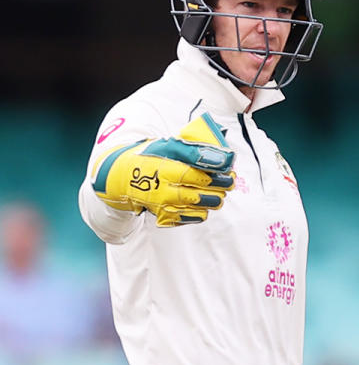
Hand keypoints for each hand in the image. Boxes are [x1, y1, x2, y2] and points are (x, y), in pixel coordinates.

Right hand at [91, 113, 235, 226]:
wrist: (123, 177)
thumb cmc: (152, 157)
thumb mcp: (171, 146)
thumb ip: (196, 150)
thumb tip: (224, 157)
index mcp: (165, 170)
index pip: (197, 175)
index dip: (217, 175)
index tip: (230, 171)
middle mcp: (163, 191)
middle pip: (200, 195)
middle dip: (220, 190)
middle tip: (229, 183)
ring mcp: (163, 206)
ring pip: (197, 209)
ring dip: (213, 202)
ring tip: (219, 194)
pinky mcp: (163, 217)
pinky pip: (189, 218)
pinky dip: (201, 212)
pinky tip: (205, 204)